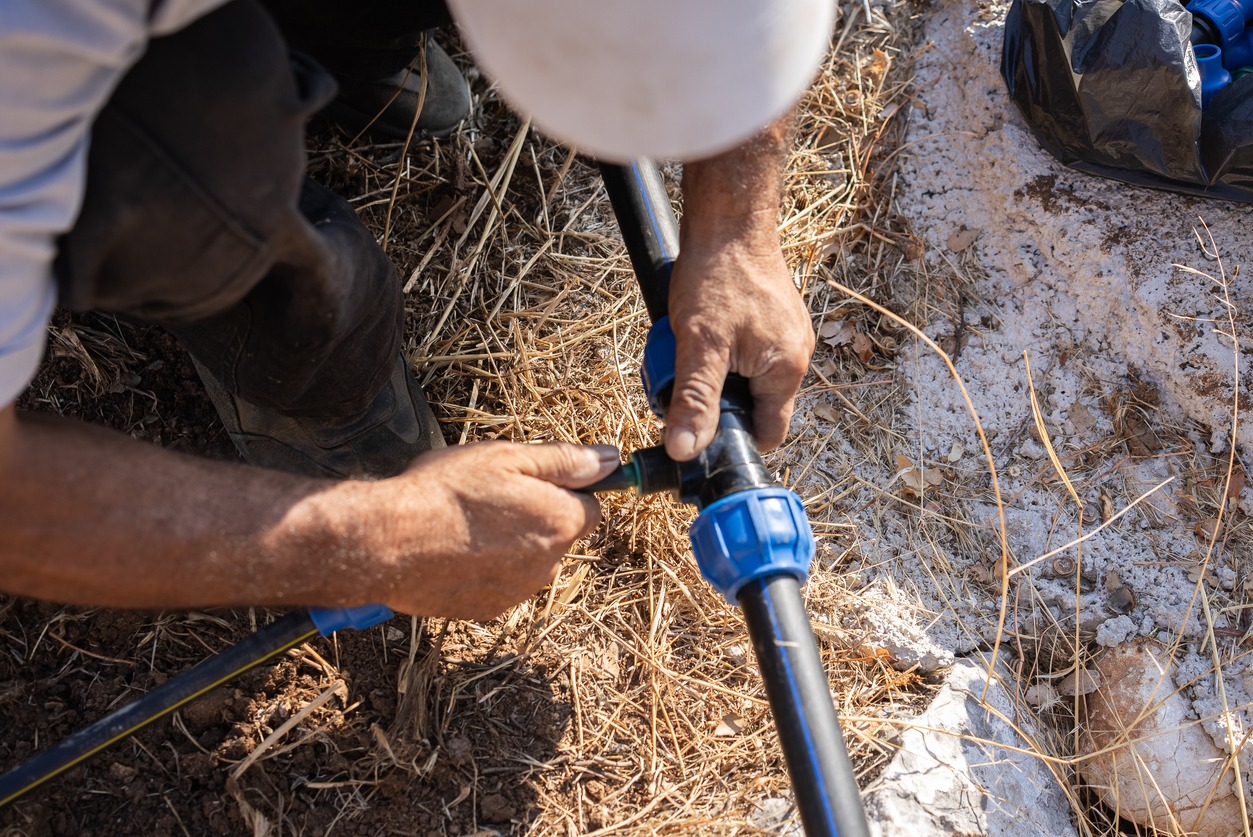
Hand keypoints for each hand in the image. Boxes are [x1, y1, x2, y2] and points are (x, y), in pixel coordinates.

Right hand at [358, 441, 617, 619]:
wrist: (390, 543)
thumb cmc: (448, 493)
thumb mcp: (509, 458)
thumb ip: (565, 461)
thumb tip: (611, 460)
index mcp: (561, 522)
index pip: (590, 506)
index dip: (563, 490)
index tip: (531, 481)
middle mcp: (550, 564)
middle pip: (558, 534)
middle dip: (536, 517)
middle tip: (491, 498)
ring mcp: (520, 592)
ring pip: (529, 560)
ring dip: (511, 545)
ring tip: (467, 525)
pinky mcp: (490, 609)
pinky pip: (502, 583)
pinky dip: (487, 569)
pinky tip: (455, 550)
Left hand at [664, 220, 813, 459]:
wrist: (729, 219)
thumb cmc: (718, 276)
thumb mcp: (699, 345)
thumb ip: (695, 401)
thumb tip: (685, 451)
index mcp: (787, 371)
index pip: (767, 433)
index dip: (733, 439)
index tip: (700, 429)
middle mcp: (794, 356)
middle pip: (753, 406)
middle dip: (717, 401)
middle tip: (684, 379)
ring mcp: (784, 336)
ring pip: (744, 378)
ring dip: (713, 373)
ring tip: (689, 349)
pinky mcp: (770, 320)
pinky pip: (744, 353)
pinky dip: (718, 351)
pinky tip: (699, 332)